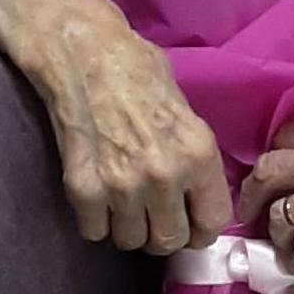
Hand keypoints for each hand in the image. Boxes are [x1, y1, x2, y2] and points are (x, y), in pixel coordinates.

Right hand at [11, 0, 231, 254]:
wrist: (82, 52)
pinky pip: (94, 231)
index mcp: (197, 153)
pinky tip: (99, 193)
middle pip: (169, 240)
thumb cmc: (137, 69)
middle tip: (154, 213)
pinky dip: (96, 219)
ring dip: (128, 226)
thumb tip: (199, 192)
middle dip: (163, 230)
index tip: (190, 221)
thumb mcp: (184, 108)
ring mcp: (121, 187)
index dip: (200, 226)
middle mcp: (164, 176)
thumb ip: (193, 155)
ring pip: (130, 241)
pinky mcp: (83, 189)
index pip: (211, 224)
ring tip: (125, 200)